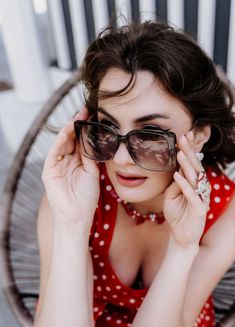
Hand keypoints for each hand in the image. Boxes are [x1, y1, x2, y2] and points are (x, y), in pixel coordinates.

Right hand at [42, 107, 99, 224]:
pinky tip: (68, 131)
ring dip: (69, 130)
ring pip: (62, 143)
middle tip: (85, 111)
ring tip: (77, 118)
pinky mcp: (49, 171)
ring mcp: (57, 165)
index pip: (80, 141)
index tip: (93, 116)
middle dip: (77, 125)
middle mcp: (67, 161)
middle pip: (71, 139)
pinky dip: (60, 141)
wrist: (78, 215)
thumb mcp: (92, 172)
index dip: (85, 129)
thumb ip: (90, 156)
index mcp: (77, 162)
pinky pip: (54, 153)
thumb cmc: (87, 197)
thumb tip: (92, 139)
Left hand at [163, 131, 210, 247]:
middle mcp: (200, 188)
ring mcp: (201, 198)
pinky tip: (177, 176)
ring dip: (187, 165)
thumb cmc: (176, 215)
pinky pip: (192, 195)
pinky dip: (184, 185)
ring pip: (195, 178)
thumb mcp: (171, 197)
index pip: (191, 164)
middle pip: (195, 166)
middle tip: (184, 136)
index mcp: (193, 184)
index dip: (188, 150)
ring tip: (180, 153)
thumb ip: (174, 184)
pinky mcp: (199, 209)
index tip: (183, 135)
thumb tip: (175, 172)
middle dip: (189, 151)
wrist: (181, 236)